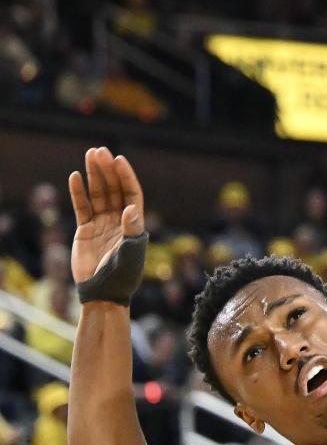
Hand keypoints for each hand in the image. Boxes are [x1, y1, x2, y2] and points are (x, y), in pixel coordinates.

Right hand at [69, 147, 144, 284]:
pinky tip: (74, 177)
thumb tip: (131, 208)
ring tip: (89, 155)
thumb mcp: (131, 253)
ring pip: (98, 194)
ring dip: (94, 175)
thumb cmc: (123, 275)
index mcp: (134, 223)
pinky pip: (82, 207)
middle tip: (100, 151)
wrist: (103, 294)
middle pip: (113, 189)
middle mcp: (119, 219)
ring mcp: (102, 223)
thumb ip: (132, 231)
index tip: (119, 159)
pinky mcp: (85, 230)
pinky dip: (78, 192)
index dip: (126, 176)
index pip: (131, 193)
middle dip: (107, 170)